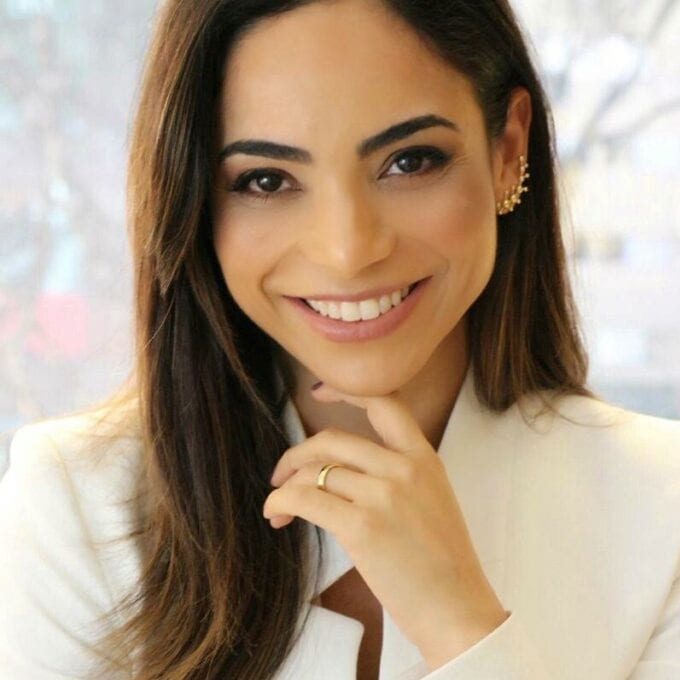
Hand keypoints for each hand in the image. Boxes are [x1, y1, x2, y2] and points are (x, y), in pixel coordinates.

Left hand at [263, 381, 508, 666]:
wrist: (458, 610)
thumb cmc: (442, 562)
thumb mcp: (431, 498)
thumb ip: (398, 473)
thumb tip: (343, 468)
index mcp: (424, 457)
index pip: (384, 402)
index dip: (345, 390)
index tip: (318, 393)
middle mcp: (404, 467)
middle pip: (332, 438)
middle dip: (298, 453)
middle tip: (282, 474)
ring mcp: (384, 494)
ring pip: (315, 470)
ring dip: (286, 485)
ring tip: (279, 506)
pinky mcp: (362, 526)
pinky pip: (305, 499)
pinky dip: (280, 503)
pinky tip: (276, 515)